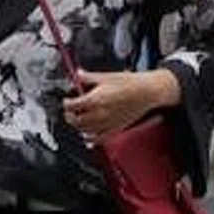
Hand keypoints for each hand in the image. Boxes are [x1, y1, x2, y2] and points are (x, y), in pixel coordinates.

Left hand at [63, 69, 179, 142]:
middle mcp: (100, 114)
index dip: (66, 103)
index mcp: (96, 99)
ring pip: (85, 130)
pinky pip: (99, 139)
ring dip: (78, 127)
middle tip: (69, 112)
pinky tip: (87, 137)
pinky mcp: (116, 128)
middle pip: (77, 120)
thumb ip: (88, 77)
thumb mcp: (106, 76)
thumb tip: (77, 74)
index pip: (73, 106)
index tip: (66, 101)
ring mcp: (108, 123)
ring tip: (76, 121)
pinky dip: (91, 139)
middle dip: (70, 116)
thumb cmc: (130, 83)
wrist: (148, 92)